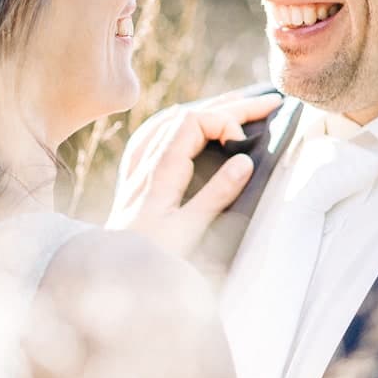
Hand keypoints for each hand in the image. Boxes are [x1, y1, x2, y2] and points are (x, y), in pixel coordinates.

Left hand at [106, 92, 279, 258]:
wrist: (109, 274)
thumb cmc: (148, 257)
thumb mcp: (187, 232)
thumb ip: (215, 195)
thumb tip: (245, 161)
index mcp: (160, 170)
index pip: (194, 121)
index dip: (225, 120)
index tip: (246, 140)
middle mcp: (145, 162)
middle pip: (187, 115)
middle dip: (229, 106)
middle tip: (268, 102)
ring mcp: (137, 169)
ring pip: (170, 121)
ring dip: (205, 109)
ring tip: (236, 104)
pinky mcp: (133, 180)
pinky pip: (154, 136)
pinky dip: (177, 122)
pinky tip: (183, 124)